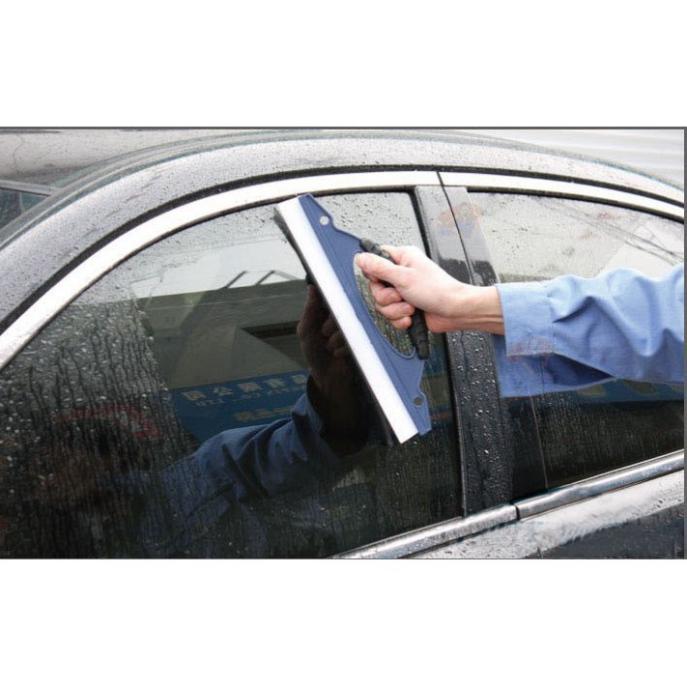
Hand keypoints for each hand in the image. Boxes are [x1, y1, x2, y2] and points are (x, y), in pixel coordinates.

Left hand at [297, 286, 364, 444]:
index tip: (327, 308)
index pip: (332, 297)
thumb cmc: (316, 355)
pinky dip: (343, 347)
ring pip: (348, 323)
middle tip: (324, 335)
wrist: (328, 380)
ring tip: (330, 348)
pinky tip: (338, 354)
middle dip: (330, 325)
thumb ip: (309, 310)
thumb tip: (312, 288)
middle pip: (341, 309)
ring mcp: (353, 329)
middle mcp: (342, 318)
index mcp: (328, 312)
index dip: (330, 301)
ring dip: (336, 338)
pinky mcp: (362, 341)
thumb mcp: (306, 332)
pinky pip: (354, 337)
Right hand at [355, 245, 504, 334]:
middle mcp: (401, 274)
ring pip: (382, 304)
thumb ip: (379, 267)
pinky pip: (391, 316)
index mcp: (402, 259)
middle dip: (387, 298)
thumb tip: (360, 257)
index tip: (382, 280)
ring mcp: (403, 292)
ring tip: (410, 307)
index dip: (374, 274)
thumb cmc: (438, 290)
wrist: (453, 311)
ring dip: (396, 310)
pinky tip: (411, 316)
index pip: (375, 260)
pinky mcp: (405, 308)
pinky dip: (400, 319)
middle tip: (400, 296)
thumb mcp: (404, 277)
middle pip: (376, 288)